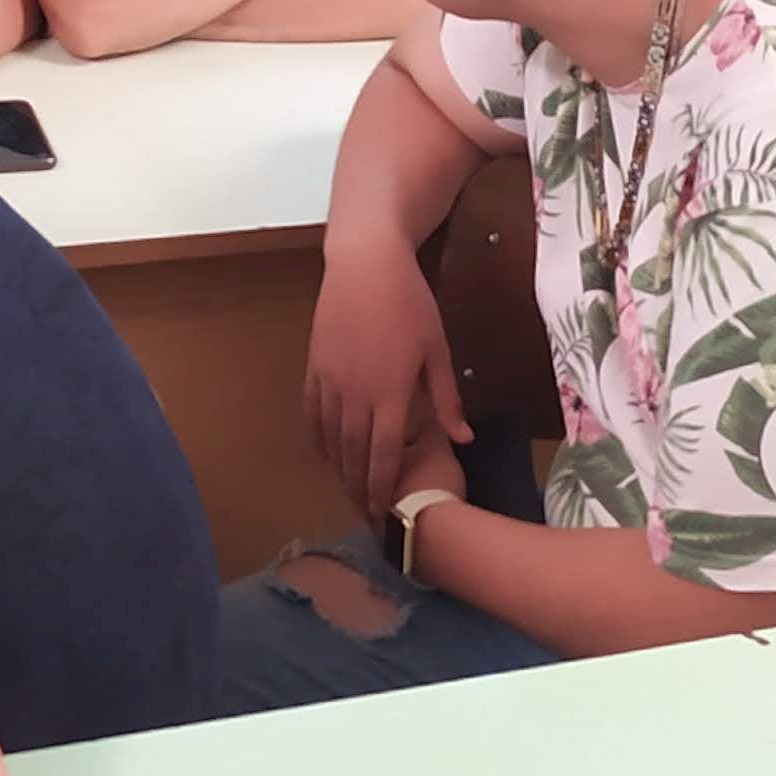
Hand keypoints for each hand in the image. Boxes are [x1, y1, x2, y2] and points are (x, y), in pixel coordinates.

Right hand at [306, 232, 470, 514]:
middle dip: (357, 486)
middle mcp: (355, 394)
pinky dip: (317, 437)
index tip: (381, 510)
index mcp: (390, 393)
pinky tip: (323, 452)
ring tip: (345, 488)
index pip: (383, 453)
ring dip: (337, 467)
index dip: (381, 485)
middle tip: (363, 511)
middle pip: (353, 453)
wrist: (366, 264)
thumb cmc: (410, 303)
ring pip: (330, 436)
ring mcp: (330, 381)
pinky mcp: (315, 367)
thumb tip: (463, 438)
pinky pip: (312, 412)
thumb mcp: (438, 350)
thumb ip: (446, 398)